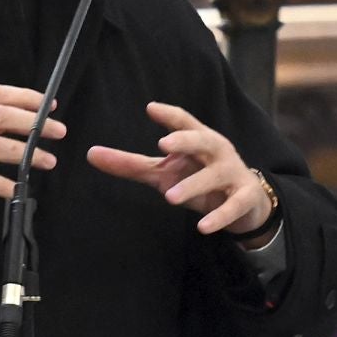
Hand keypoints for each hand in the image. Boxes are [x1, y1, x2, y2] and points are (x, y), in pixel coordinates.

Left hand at [85, 101, 272, 236]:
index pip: (185, 121)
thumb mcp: (164, 171)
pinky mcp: (245, 197)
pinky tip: (202, 228)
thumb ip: (130, 163)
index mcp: (198, 139)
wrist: (245, 203)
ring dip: (194, 185)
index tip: (150, 108)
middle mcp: (217, 151)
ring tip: (169, 197)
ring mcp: (233, 173)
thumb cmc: (197, 178)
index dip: (169, 115)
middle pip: (204, 140)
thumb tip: (91, 154)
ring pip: (215, 175)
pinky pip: (234, 205)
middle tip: (163, 144)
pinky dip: (219, 216)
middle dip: (185, 140)